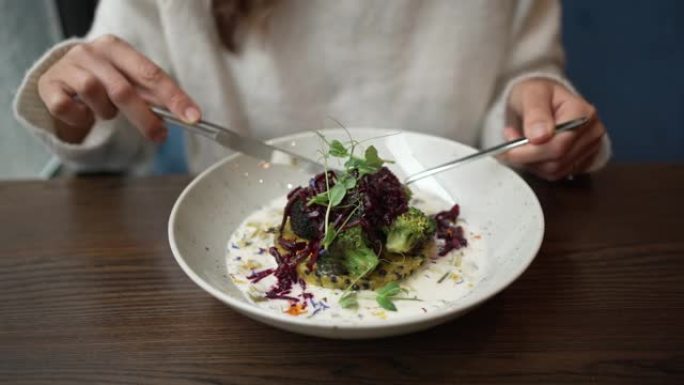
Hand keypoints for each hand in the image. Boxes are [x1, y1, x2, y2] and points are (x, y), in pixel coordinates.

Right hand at [38, 34, 200, 142]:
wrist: (60, 79)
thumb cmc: (103, 81)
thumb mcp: (129, 82)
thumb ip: (154, 96)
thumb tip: (187, 116)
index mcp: (117, 47)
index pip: (151, 73)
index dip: (174, 97)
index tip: (193, 117)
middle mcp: (91, 51)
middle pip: (124, 89)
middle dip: (145, 117)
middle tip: (160, 136)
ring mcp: (68, 66)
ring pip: (95, 96)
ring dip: (106, 113)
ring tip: (105, 112)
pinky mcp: (49, 85)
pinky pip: (68, 108)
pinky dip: (80, 118)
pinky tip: (83, 115)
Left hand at [499, 78, 605, 180]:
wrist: (542, 99)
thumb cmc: (538, 94)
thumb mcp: (532, 93)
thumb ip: (536, 113)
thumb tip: (540, 135)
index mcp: (583, 113)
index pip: (558, 145)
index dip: (530, 151)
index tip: (508, 147)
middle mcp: (592, 132)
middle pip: (557, 161)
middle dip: (527, 156)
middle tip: (509, 144)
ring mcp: (589, 149)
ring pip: (554, 171)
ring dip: (530, 162)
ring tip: (520, 143)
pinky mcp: (581, 161)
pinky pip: (556, 175)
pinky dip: (538, 167)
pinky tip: (531, 152)